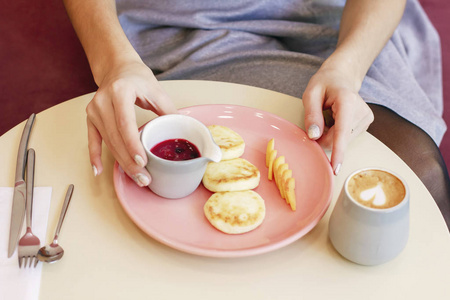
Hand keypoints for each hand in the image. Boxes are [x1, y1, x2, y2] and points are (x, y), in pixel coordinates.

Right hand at [86, 60, 177, 185]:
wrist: (117, 67)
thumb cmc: (137, 78)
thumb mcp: (157, 91)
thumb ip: (169, 111)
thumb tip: (185, 130)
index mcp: (120, 91)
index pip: (125, 122)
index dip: (133, 144)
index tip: (142, 162)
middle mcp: (103, 100)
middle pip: (115, 137)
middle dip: (129, 161)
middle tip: (144, 178)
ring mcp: (94, 110)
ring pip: (107, 142)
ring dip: (121, 163)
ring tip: (136, 177)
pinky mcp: (90, 118)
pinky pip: (92, 140)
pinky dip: (95, 156)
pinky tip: (99, 171)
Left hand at [302, 65, 373, 174]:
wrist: (341, 76)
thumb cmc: (324, 83)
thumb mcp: (311, 94)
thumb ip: (311, 115)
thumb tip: (314, 136)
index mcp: (347, 101)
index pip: (342, 131)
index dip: (337, 150)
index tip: (335, 167)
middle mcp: (361, 111)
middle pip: (338, 139)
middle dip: (323, 137)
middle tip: (316, 122)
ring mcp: (366, 118)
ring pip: (342, 141)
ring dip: (329, 135)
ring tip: (328, 116)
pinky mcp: (365, 124)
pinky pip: (345, 138)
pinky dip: (336, 134)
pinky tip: (335, 120)